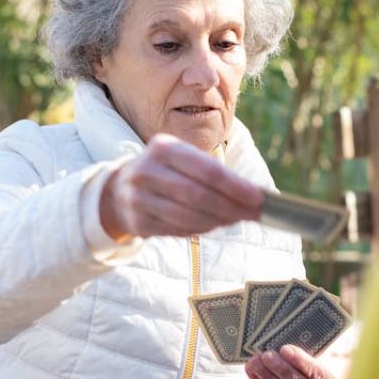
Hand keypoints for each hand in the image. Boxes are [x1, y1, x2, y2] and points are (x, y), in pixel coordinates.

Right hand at [99, 134, 262, 238]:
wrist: (120, 189)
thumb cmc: (166, 172)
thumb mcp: (183, 160)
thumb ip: (214, 174)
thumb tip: (252, 196)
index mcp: (163, 149)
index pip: (207, 170)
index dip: (235, 186)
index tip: (258, 198)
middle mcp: (147, 171)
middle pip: (199, 196)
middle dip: (231, 207)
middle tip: (253, 214)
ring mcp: (138, 198)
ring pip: (188, 216)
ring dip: (218, 221)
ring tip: (235, 219)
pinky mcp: (137, 222)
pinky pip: (177, 230)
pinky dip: (200, 229)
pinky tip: (213, 224)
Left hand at [245, 345, 338, 378]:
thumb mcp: (312, 373)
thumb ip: (302, 363)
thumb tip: (284, 350)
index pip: (319, 376)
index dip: (302, 362)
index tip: (286, 349)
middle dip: (283, 370)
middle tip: (267, 355)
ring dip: (267, 376)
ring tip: (255, 361)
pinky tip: (252, 371)